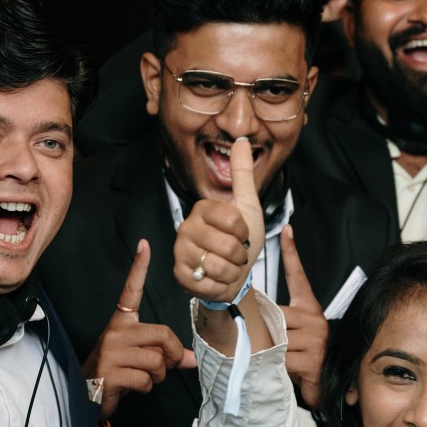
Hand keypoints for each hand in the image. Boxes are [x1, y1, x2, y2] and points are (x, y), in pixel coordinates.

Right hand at [83, 239, 194, 420]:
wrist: (86, 395)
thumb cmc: (117, 372)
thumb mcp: (141, 358)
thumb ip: (166, 354)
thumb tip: (192, 360)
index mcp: (122, 322)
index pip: (131, 290)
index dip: (139, 267)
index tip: (144, 244)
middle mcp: (115, 331)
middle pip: (163, 335)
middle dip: (172, 356)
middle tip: (164, 366)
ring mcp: (111, 351)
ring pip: (157, 361)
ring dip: (158, 375)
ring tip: (141, 377)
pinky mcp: (110, 371)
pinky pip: (146, 379)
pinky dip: (145, 388)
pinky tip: (130, 387)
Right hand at [173, 137, 264, 301]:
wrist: (233, 274)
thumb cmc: (241, 240)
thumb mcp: (247, 206)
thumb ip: (242, 175)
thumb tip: (242, 140)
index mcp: (202, 209)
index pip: (233, 220)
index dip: (244, 232)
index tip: (242, 233)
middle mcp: (186, 227)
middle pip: (227, 245)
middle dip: (240, 255)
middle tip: (235, 253)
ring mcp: (180, 251)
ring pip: (219, 266)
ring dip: (232, 271)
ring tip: (227, 265)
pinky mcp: (179, 274)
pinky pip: (208, 283)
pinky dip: (220, 285)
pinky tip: (216, 278)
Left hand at [278, 224, 327, 408]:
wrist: (324, 391)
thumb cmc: (303, 362)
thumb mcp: (289, 337)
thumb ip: (275, 323)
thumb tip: (250, 315)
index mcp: (308, 310)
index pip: (299, 277)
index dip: (292, 253)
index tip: (287, 230)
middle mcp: (314, 319)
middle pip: (275, 314)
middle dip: (264, 331)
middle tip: (264, 345)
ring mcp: (315, 337)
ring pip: (275, 336)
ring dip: (269, 351)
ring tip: (278, 361)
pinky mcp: (312, 357)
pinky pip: (280, 356)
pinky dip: (275, 365)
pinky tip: (283, 370)